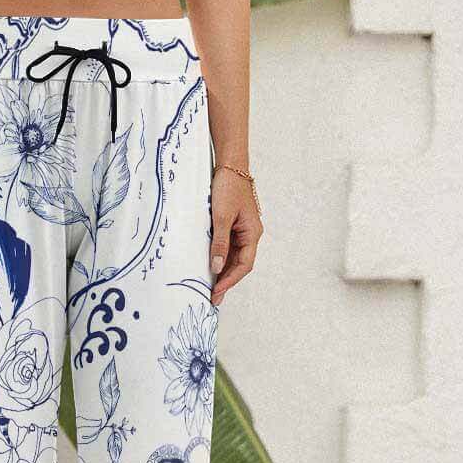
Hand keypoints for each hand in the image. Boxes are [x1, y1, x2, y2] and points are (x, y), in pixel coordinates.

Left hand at [209, 168, 262, 306]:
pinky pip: (227, 248)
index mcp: (252, 233)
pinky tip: (210, 268)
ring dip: (223, 273)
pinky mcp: (232, 226)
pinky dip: (220, 259)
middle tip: (212, 298)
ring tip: (210, 288)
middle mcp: (250, 234)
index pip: (244, 265)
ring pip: (234, 258)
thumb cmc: (228, 187)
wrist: (229, 164)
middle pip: (240, 265)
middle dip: (226, 282)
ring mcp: (241, 231)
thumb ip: (219, 243)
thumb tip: (216, 267)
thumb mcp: (221, 217)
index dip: (230, 281)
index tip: (216, 292)